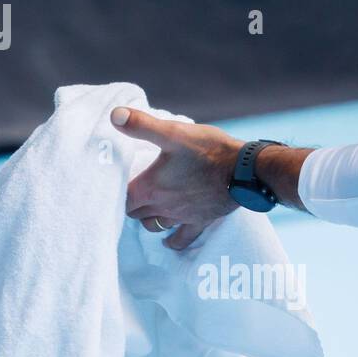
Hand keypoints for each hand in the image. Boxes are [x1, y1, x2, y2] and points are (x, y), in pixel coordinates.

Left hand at [112, 106, 243, 250]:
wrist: (246, 170)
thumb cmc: (208, 150)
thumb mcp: (172, 132)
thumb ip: (141, 124)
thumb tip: (113, 115)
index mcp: (150, 188)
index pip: (120, 198)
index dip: (113, 192)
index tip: (111, 184)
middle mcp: (162, 207)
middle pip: (134, 213)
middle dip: (128, 204)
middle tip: (127, 193)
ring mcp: (181, 217)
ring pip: (153, 225)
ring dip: (146, 218)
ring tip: (144, 209)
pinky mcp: (200, 221)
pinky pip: (182, 238)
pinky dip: (173, 240)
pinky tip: (169, 241)